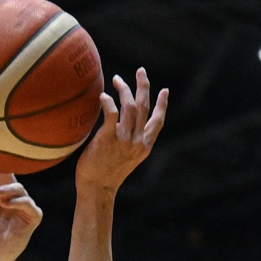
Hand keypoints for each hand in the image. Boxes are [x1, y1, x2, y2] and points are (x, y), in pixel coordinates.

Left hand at [0, 163, 41, 260]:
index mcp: (0, 190)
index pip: (0, 170)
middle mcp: (14, 196)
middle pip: (11, 176)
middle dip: (2, 170)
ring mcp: (24, 206)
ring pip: (20, 189)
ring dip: (6, 190)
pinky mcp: (32, 218)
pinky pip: (29, 205)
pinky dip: (17, 202)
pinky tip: (5, 205)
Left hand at [73, 69, 167, 195]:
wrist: (96, 190)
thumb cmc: (106, 175)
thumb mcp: (125, 159)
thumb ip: (129, 141)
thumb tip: (122, 124)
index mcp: (144, 146)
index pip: (158, 121)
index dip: (162, 104)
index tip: (164, 90)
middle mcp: (137, 141)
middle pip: (144, 106)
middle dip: (144, 86)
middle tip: (140, 70)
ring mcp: (124, 140)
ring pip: (130, 106)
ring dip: (124, 89)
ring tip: (116, 79)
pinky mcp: (108, 139)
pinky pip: (112, 114)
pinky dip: (109, 102)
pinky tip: (104, 95)